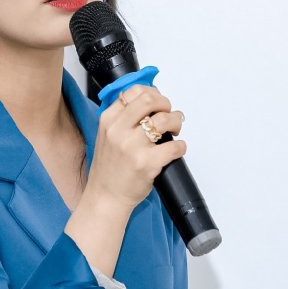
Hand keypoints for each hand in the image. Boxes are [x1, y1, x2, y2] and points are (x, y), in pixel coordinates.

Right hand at [85, 84, 185, 211]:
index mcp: (108, 120)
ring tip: (175, 130)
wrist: (106, 196)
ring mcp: (132, 147)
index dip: (152, 94)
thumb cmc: (109, 168)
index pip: (133, 92)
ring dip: (176, 122)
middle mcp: (118, 130)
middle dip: (166, 104)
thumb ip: (123, 118)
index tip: (158, 103)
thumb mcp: (107, 135)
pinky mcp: (146, 164)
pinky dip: (181, 146)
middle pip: (150, 100)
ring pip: (165, 120)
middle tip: (169, 114)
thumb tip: (150, 102)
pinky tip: (175, 150)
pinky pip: (175, 147)